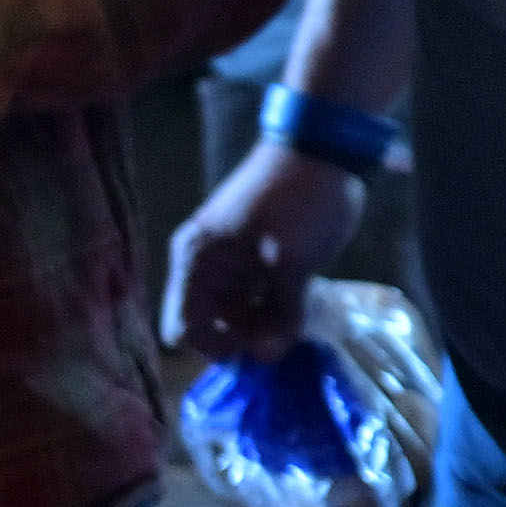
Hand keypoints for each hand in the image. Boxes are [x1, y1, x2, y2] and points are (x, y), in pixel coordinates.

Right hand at [166, 138, 360, 363]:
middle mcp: (207, 265)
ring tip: (301, 318)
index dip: (215, 348)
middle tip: (289, 334)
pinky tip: (305, 308)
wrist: (323, 149)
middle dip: (249, 338)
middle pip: (214, 326)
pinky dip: (279, 309)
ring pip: (241, 314)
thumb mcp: (291, 264)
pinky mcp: (261, 260)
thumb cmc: (298, 202)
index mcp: (197, 262)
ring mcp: (234, 263)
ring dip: (268, 325)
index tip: (254, 347)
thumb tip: (267, 357)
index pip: (183, 329)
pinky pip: (262, 299)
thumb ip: (280, 314)